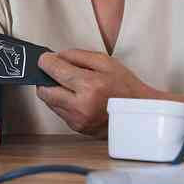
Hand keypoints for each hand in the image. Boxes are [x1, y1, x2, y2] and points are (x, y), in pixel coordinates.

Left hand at [37, 50, 155, 134]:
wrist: (140, 113)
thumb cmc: (125, 87)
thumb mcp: (105, 62)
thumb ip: (77, 56)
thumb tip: (56, 56)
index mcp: (89, 86)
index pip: (55, 71)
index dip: (46, 62)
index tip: (44, 58)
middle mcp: (81, 106)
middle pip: (44, 91)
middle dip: (44, 79)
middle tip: (53, 71)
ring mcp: (78, 120)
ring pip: (49, 103)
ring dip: (53, 91)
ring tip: (67, 84)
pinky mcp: (77, 128)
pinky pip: (59, 112)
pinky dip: (62, 103)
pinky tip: (75, 97)